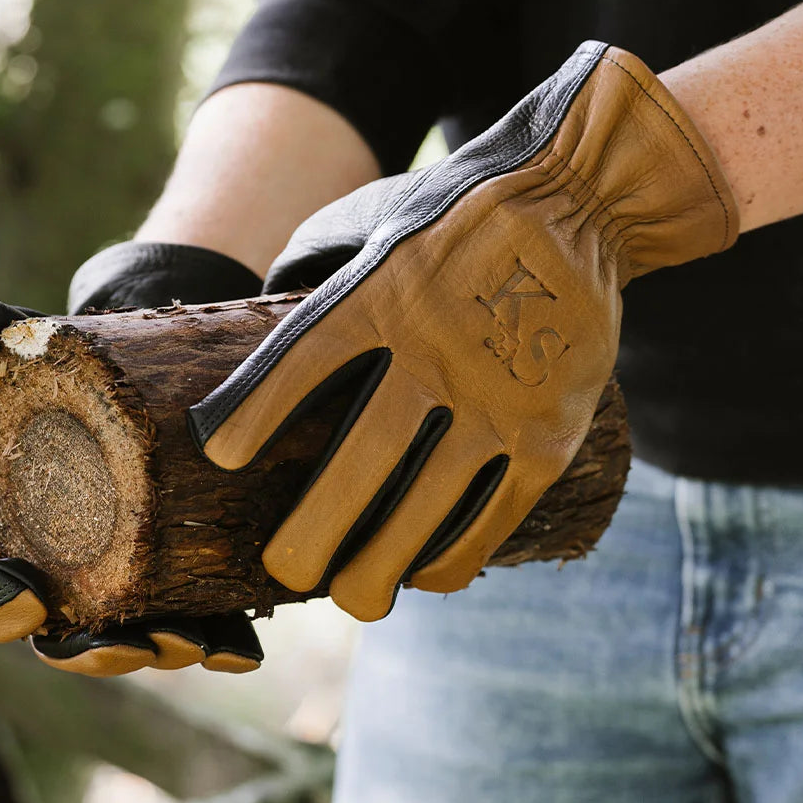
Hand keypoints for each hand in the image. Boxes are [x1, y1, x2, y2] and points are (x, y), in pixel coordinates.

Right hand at [0, 243, 265, 674]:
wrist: (161, 373)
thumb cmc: (88, 375)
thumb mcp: (44, 355)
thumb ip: (0, 337)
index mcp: (18, 530)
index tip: (22, 598)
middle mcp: (74, 569)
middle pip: (69, 634)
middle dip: (96, 651)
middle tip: (126, 641)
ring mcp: (136, 578)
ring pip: (140, 636)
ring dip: (165, 650)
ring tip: (194, 642)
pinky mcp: (193, 573)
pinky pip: (206, 619)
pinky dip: (225, 639)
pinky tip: (246, 643)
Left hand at [191, 41, 737, 621]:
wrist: (581, 205)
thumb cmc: (460, 218)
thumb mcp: (377, 216)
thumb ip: (317, 262)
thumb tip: (267, 308)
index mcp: (381, 293)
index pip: (301, 362)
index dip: (256, 412)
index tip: (221, 454)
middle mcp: (435, 350)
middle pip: (360, 462)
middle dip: (314, 532)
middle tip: (288, 570)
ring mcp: (499, 398)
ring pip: (426, 507)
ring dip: (381, 566)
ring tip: (354, 597)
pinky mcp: (549, 433)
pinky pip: (494, 515)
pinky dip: (454, 556)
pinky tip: (427, 574)